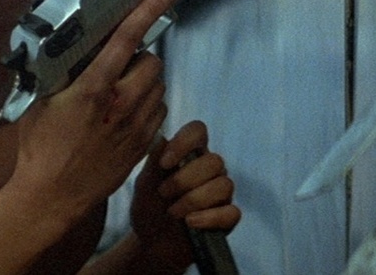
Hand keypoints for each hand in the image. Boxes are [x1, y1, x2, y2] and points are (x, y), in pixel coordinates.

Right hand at [9, 0, 177, 223]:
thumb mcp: (39, 98)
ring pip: (158, 85)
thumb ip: (52, 62)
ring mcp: (138, 125)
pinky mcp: (145, 144)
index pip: (127, 38)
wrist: (53, 195)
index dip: (148, 9)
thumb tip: (47, 26)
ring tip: (119, 91)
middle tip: (116, 65)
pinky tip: (126, 113)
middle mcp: (123, 103)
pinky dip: (148, 105)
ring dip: (144, 81)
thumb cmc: (40, 147)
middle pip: (152, 60)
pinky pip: (159, 110)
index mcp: (95, 87)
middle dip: (138, 56)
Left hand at [129, 121, 240, 271]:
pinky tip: (190, 222)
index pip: (198, 131)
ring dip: (194, 199)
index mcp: (189, 154)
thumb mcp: (144, 186)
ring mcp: (221, 194)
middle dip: (185, 179)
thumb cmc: (149, 209)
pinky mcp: (227, 218)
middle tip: (164, 193)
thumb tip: (162, 137)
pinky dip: (209, 217)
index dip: (185, 142)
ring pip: (224, 185)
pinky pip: (232, 212)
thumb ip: (152, 163)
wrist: (152, 245)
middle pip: (214, 161)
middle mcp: (209, 170)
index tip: (165, 163)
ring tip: (173, 212)